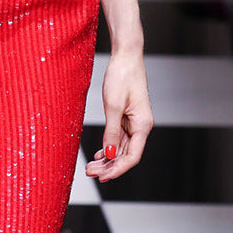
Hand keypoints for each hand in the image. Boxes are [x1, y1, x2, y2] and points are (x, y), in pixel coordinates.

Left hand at [84, 49, 152, 182]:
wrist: (126, 55)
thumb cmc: (122, 76)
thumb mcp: (113, 105)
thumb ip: (111, 131)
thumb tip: (109, 154)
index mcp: (142, 125)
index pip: (132, 157)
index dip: (117, 169)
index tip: (102, 177)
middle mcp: (141, 126)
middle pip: (126, 154)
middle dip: (109, 166)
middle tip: (90, 172)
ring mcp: (134, 121)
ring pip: (122, 147)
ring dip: (107, 158)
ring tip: (91, 166)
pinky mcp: (128, 115)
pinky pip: (119, 136)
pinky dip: (109, 146)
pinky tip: (100, 154)